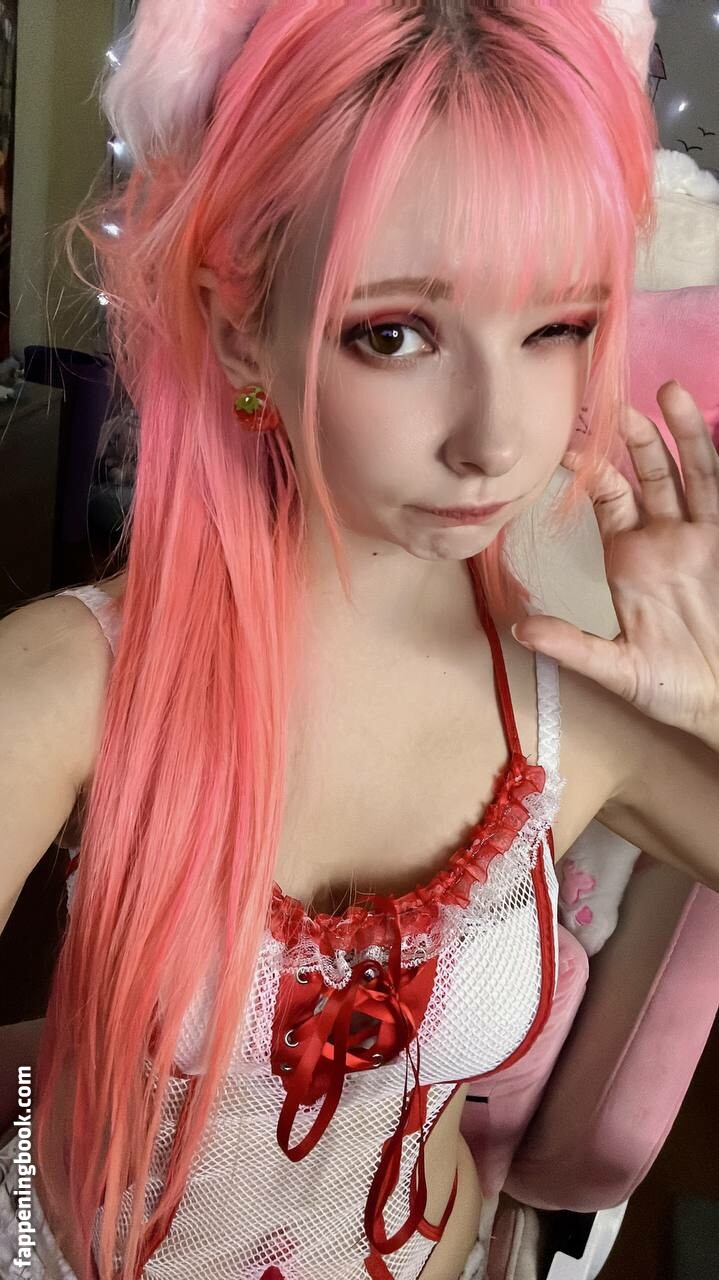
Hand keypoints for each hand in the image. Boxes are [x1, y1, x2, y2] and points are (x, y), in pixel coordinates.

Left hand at [512, 381, 718, 741]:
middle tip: (614, 402)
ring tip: (668, 392)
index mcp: (630, 559)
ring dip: (682, 433)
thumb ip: (573, 647)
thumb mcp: (618, 670)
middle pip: (650, 473)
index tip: (567, 444)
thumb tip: (521, 630)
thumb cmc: (671, 687)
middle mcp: (666, 538)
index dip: (590, 471)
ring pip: (693, 472)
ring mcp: (703, 537)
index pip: (608, 498)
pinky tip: (711, 426)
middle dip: (635, 437)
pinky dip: (714, 459)